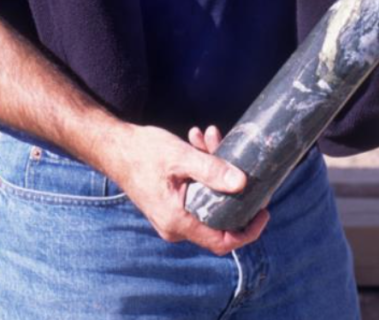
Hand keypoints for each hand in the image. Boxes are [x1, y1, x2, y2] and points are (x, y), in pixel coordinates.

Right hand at [108, 123, 268, 254]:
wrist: (114, 147)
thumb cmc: (142, 152)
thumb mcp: (180, 157)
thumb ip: (210, 170)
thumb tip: (242, 183)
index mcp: (177, 222)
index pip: (221, 241)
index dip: (247, 231)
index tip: (264, 211)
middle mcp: (175, 226)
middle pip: (217, 215)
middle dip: (229, 184)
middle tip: (237, 158)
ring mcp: (172, 216)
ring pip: (207, 199)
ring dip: (214, 169)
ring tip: (209, 137)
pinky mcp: (171, 203)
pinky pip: (196, 192)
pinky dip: (202, 169)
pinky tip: (198, 141)